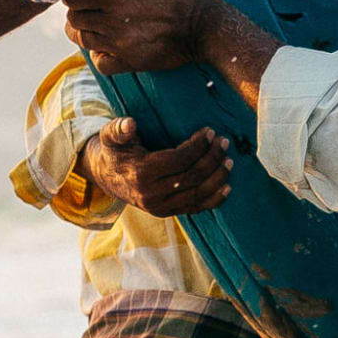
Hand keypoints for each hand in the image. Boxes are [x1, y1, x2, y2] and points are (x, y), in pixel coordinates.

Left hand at [64, 0, 211, 73]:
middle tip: (84, 6)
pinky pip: (100, 64)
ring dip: (83, 31)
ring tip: (91, 24)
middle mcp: (112, 23)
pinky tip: (104, 46)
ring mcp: (120, 45)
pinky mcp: (131, 62)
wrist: (206, 27)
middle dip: (76, 11)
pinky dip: (98, 55)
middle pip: (74, 19)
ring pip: (83, 41)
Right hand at [82, 120, 230, 218]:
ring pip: (197, 194)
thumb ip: (118, 128)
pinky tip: (227, 186)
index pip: (178, 160)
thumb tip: (129, 124)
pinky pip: (196, 208)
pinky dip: (214, 199)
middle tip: (223, 142)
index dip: (197, 146)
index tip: (209, 132)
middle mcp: (152, 194)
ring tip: (229, 161)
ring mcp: (161, 207)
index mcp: (140, 173)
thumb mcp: (111, 137)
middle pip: (192, 177)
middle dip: (212, 158)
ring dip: (218, 178)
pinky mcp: (168, 213)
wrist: (108, 178)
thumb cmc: (115, 152)